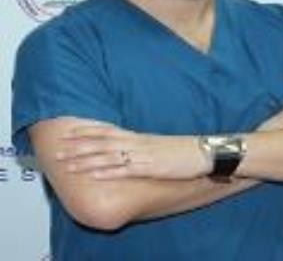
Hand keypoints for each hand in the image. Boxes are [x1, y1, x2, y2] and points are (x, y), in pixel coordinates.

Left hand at [56, 122, 210, 180]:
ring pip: (108, 155)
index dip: (88, 130)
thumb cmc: (182, 149)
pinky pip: (124, 170)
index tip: (70, 130)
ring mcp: (142, 155)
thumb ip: (141, 145)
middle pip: (102, 142)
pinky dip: (106, 172)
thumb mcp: (158, 144)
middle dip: (78, 145)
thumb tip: (128, 148)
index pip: (108, 130)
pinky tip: (92, 174)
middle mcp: (137, 143)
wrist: (203, 152)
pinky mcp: (149, 168)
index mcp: (139, 137)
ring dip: (85, 159)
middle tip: (58, 148)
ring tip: (66, 163)